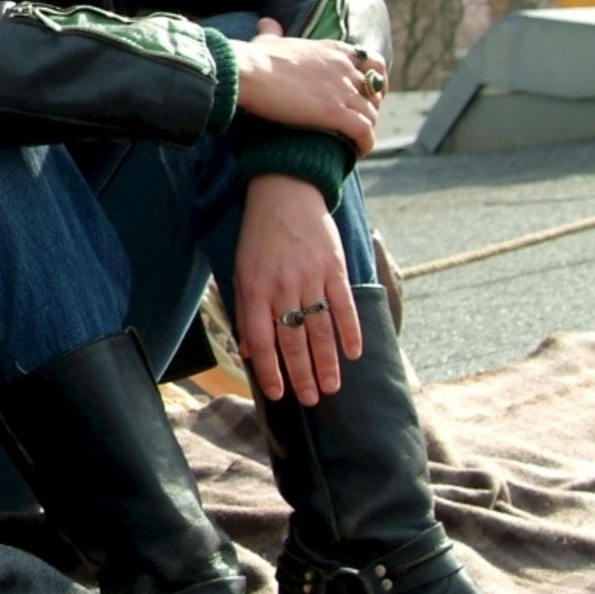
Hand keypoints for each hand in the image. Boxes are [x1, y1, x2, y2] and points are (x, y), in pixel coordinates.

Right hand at [231, 17, 385, 154]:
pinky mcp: (335, 113)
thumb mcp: (269, 40)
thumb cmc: (254, 58)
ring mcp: (342, 91)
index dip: (377, 81)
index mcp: (334, 50)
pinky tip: (357, 151)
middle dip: (371, 108)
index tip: (370, 94)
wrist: (247, 72)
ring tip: (354, 141)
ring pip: (371, 114)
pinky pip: (364, 131)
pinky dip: (365, 143)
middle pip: (375, 92)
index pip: (374, 64)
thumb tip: (266, 22)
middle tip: (358, 122)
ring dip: (366, 129)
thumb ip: (273, 32)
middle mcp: (345, 68)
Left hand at [232, 173, 363, 404]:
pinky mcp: (334, 268)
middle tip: (311, 400)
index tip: (278, 394)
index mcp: (254, 289)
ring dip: (327, 362)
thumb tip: (249, 351)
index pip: (261, 340)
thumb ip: (246, 311)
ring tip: (331, 387)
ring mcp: (310, 278)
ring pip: (320, 329)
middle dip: (302, 374)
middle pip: (293, 340)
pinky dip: (350, 332)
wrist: (285, 193)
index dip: (269, 370)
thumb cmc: (259, 237)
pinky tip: (353, 354)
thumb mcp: (241, 270)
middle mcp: (282, 287)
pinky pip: (344, 306)